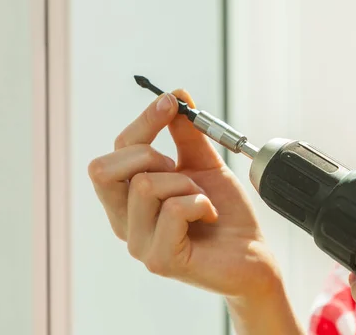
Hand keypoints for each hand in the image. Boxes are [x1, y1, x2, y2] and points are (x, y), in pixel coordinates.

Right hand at [88, 89, 279, 298]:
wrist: (251, 255)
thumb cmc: (225, 214)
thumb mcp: (204, 166)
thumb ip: (186, 135)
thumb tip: (176, 95)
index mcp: (128, 199)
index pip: (113, 153)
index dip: (141, 123)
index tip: (171, 102)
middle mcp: (124, 222)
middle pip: (104, 169)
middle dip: (148, 153)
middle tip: (178, 166)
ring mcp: (139, 244)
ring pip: (144, 186)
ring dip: (185, 184)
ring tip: (202, 200)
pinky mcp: (160, 260)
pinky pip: (172, 210)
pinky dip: (200, 204)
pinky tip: (209, 216)